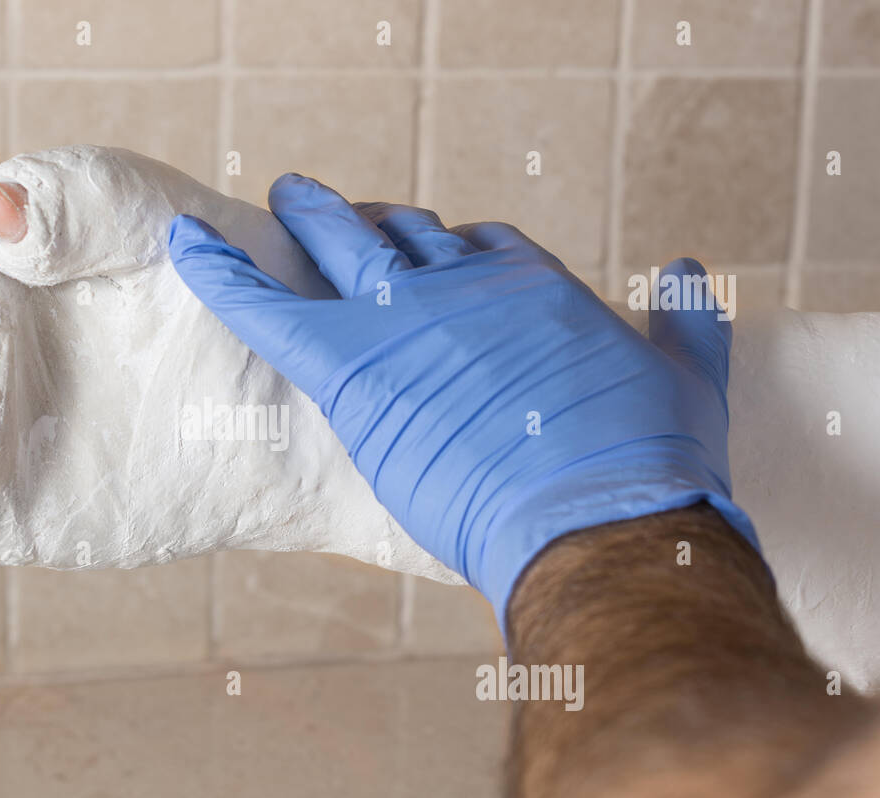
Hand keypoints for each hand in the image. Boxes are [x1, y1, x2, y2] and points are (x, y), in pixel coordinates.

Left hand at [168, 173, 761, 630]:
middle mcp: (466, 288)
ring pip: (341, 249)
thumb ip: (688, 325)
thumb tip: (694, 274)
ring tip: (286, 197)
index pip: (475, 248)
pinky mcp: (355, 369)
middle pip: (406, 235)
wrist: (602, 518)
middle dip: (375, 220)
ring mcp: (407, 320)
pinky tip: (186, 244)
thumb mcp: (689, 381)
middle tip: (344, 212)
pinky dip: (222, 271)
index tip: (432, 252)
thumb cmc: (648, 466)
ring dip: (310, 220)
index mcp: (533, 290)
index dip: (449, 249)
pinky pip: (269, 304)